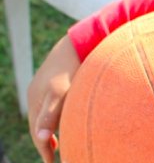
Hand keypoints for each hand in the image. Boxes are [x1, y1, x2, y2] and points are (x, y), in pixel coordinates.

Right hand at [27, 34, 80, 162]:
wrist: (78, 41)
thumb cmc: (72, 67)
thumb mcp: (61, 92)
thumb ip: (51, 114)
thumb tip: (40, 137)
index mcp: (36, 100)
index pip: (37, 132)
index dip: (44, 148)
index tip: (50, 162)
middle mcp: (38, 94)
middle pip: (39, 124)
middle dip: (44, 142)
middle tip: (51, 158)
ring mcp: (46, 87)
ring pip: (45, 115)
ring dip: (49, 130)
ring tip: (56, 144)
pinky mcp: (56, 81)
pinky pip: (52, 105)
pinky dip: (55, 117)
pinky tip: (64, 119)